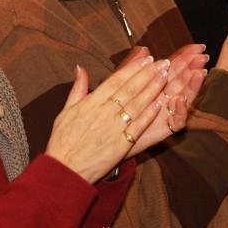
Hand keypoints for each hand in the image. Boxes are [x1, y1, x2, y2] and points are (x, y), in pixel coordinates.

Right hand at [46, 55, 170, 182]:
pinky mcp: (120, 146)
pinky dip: (148, 115)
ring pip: (136, 105)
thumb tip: (80, 68)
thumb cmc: (63, 141)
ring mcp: (113, 129)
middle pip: (129, 89)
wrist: (64, 169)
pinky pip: (137, 127)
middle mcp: (103, 113)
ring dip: (152, 90)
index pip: (116, 80)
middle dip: (148, 74)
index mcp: (90, 103)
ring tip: (165, 76)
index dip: (133, 68)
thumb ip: (77, 89)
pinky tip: (159, 104)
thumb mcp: (65, 111)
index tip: (146, 58)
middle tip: (163, 62)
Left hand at [127, 44, 206, 154]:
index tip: (197, 47)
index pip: (174, 67)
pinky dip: (180, 111)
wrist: (113, 137)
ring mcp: (167, 113)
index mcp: (158, 84)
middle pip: (183, 80)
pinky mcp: (165, 128)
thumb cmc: (120, 110)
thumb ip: (134, 67)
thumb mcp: (126, 84)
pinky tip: (180, 99)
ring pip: (184, 97)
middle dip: (193, 67)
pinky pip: (176, 121)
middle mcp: (166, 97)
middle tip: (203, 56)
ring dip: (193, 86)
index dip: (185, 57)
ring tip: (199, 74)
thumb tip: (143, 49)